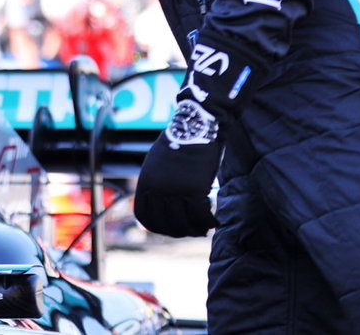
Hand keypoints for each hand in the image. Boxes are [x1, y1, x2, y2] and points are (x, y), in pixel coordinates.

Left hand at [133, 101, 221, 235]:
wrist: (194, 128)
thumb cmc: (179, 144)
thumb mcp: (157, 164)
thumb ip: (155, 183)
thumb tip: (160, 203)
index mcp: (145, 183)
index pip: (144, 216)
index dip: (157, 228)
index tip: (170, 230)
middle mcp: (156, 189)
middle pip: (165, 224)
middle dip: (178, 232)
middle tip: (191, 231)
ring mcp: (174, 191)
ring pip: (183, 223)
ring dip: (195, 230)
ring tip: (204, 228)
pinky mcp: (194, 190)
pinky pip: (201, 216)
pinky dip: (209, 223)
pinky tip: (215, 222)